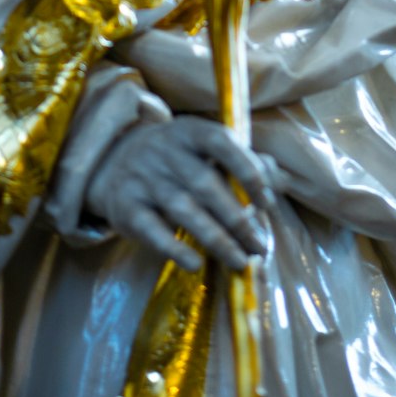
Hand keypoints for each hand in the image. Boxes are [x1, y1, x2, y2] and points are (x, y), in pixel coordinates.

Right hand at [85, 114, 280, 272]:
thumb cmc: (177, 158)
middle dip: (238, 219)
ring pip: (184, 211)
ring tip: (241, 261)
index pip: (222, 144)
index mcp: (191, 132)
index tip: (267, 202)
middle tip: (260, 245)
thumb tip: (280, 180)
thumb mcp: (205, 148)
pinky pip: (152, 231)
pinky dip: (175, 248)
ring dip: (217, 239)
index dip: (248, 171)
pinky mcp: (127, 208)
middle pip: (206, 185)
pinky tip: (196, 264)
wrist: (115, 162)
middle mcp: (166, 152)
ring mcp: (143, 179)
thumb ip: (243, 161)